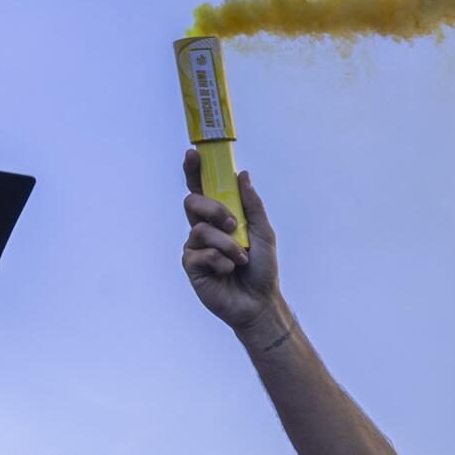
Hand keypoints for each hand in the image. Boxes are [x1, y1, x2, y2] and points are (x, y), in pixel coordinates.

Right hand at [182, 152, 280, 334]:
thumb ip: (251, 204)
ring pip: (200, 230)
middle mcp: (204, 229)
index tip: (193, 153)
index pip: (202, 190)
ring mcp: (195, 247)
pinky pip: (199, 253)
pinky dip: (219, 260)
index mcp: (220, 218)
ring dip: (227, 244)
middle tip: (233, 224)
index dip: (194, 171)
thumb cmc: (262, 268)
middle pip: (192, 202)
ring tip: (240, 259)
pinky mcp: (191, 266)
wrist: (260, 301)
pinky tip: (228, 271)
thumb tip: (242, 174)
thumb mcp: (263, 232)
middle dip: (213, 209)